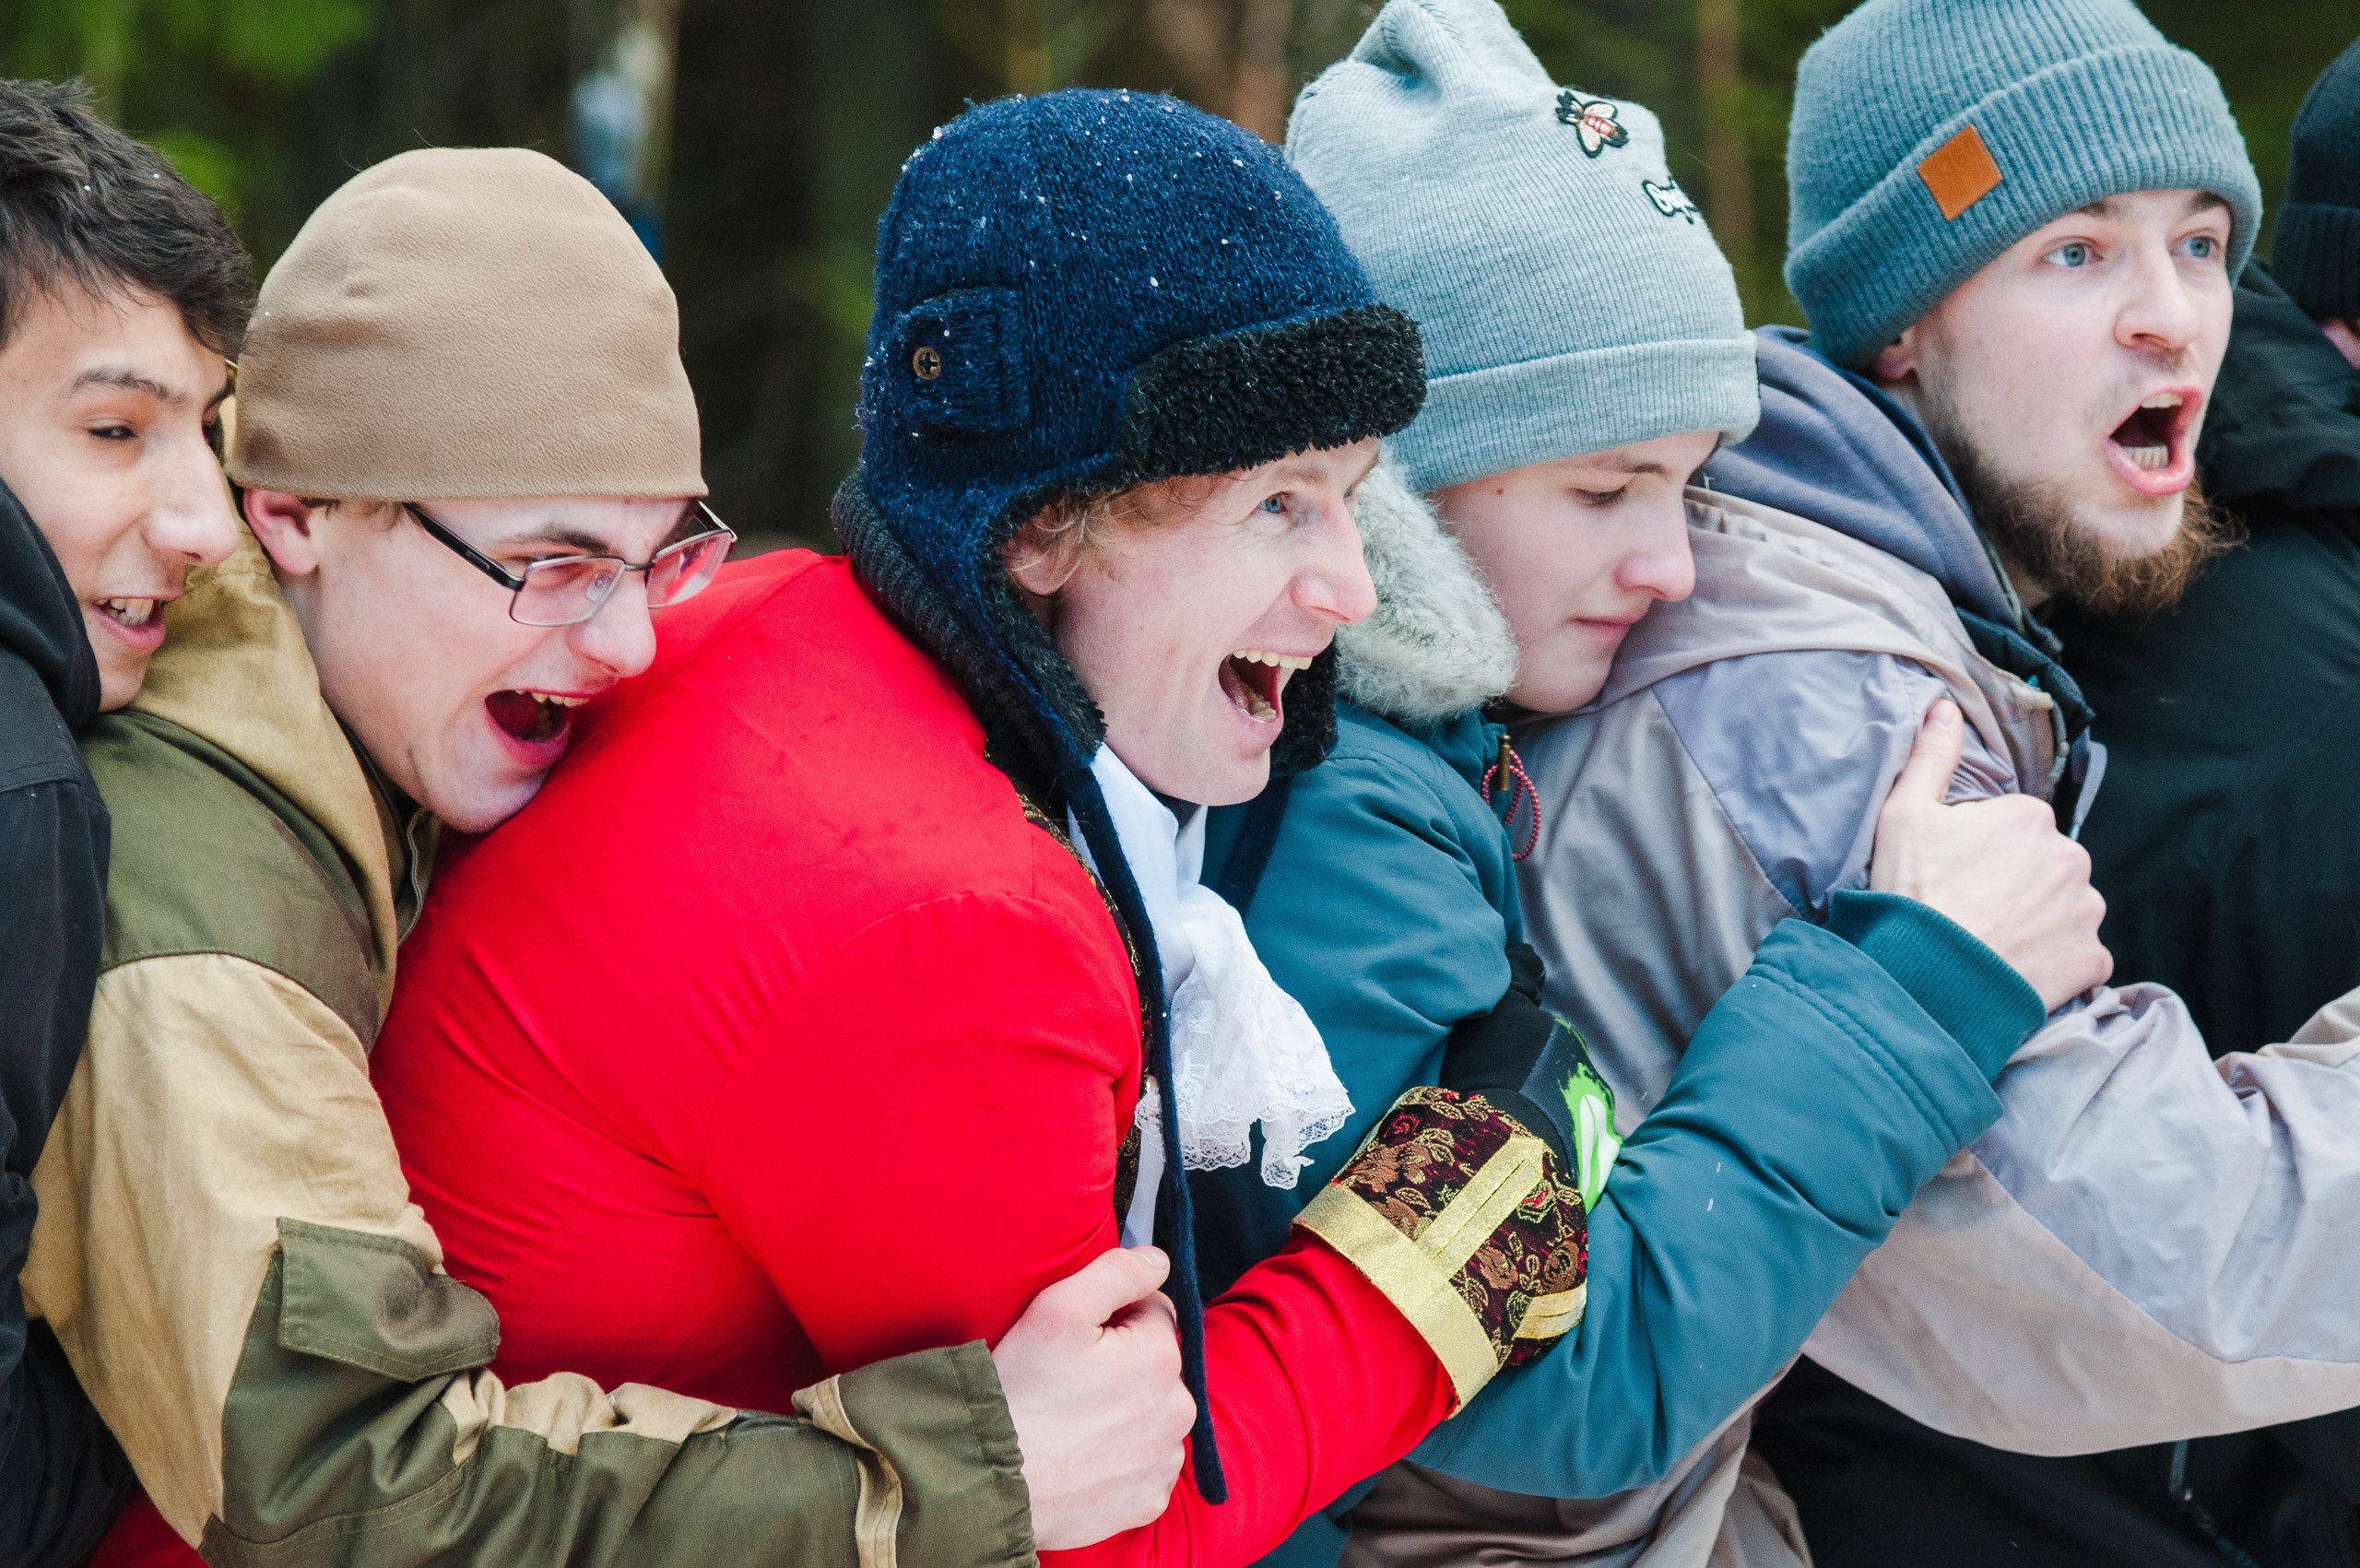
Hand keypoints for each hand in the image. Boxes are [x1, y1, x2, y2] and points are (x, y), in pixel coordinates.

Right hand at [993, 1247, 1192, 1549]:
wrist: (989, 1481)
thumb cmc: (1022, 1391)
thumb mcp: (1059, 1308)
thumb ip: (1117, 1272)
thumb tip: (1159, 1261)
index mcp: (1161, 1358)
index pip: (1152, 1312)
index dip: (1111, 1319)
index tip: (1076, 1342)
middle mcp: (1177, 1411)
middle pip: (1155, 1367)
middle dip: (1123, 1366)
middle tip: (1068, 1383)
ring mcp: (1163, 1461)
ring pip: (1151, 1416)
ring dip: (1124, 1413)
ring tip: (1072, 1424)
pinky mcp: (1147, 1501)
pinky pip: (1144, 1466)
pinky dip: (1121, 1460)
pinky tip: (1083, 1458)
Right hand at [1870, 700, 2109, 1010]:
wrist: (1926, 979)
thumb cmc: (1911, 894)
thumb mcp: (1904, 815)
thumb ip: (1932, 755)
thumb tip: (1946, 706)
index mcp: (2030, 817)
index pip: (2015, 827)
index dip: (1981, 850)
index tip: (1954, 873)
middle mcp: (2072, 857)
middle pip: (2046, 865)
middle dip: (2019, 882)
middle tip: (1971, 908)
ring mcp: (2087, 911)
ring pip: (2067, 908)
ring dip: (2041, 921)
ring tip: (1993, 941)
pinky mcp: (2093, 959)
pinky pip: (2079, 955)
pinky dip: (2055, 961)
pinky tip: (2015, 966)